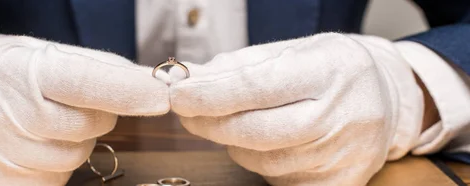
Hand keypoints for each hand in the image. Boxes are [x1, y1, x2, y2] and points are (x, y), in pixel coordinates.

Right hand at [0, 35, 169, 184]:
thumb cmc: (17, 72)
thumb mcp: (52, 55)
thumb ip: (103, 71)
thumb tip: (153, 88)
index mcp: (22, 68)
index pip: (83, 81)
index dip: (125, 91)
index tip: (160, 98)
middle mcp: (1, 110)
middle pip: (84, 127)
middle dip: (96, 117)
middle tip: (73, 104)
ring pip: (71, 158)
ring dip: (74, 143)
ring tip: (47, 124)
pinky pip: (51, 182)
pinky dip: (55, 167)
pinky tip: (36, 147)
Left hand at [169, 33, 423, 184]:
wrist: (385, 100)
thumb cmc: (331, 71)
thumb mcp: (291, 52)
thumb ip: (239, 66)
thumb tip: (191, 80)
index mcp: (328, 69)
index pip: (257, 86)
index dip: (211, 96)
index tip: (179, 96)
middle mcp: (341, 114)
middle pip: (257, 131)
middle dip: (211, 124)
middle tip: (189, 114)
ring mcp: (344, 154)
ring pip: (264, 160)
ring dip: (236, 144)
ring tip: (239, 124)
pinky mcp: (340, 183)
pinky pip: (280, 181)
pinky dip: (261, 164)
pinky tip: (266, 145)